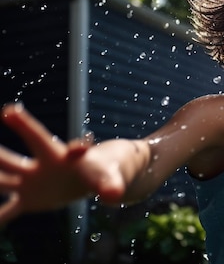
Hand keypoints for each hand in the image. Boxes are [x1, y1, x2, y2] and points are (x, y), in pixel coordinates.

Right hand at [0, 104, 121, 225]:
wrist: (96, 175)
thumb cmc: (102, 169)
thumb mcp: (107, 177)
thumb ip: (110, 184)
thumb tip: (115, 197)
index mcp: (57, 156)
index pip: (39, 139)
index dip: (25, 126)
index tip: (9, 109)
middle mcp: (39, 167)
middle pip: (11, 159)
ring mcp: (31, 183)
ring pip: (1, 178)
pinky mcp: (31, 200)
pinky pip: (7, 211)